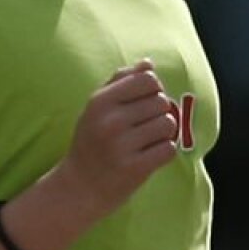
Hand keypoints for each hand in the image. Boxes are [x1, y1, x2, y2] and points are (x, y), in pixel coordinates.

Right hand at [58, 60, 178, 220]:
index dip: (154, 89)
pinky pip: (168, 149)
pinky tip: (150, 155)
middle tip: (146, 125)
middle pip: (161, 102)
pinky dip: (164, 151)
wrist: (80, 186)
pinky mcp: (135, 169)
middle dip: (159, 112)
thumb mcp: (96, 107)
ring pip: (168, 125)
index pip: (147, 80)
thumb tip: (148, 63)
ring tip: (149, 140)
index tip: (146, 101)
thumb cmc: (91, 141)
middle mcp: (110, 121)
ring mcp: (122, 146)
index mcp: (100, 101)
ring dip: (164, 133)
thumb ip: (121, 81)